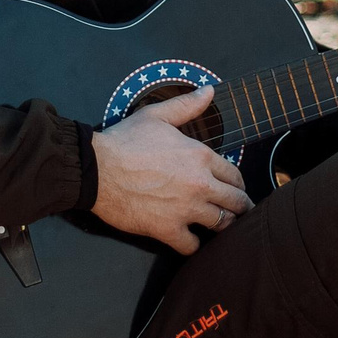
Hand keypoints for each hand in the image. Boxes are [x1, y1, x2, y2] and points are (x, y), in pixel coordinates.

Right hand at [89, 86, 251, 254]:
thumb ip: (187, 105)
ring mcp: (185, 209)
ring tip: (219, 225)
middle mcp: (200, 184)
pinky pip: (192, 246)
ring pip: (222, 224)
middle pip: (236, 202)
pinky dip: (193, 245)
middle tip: (238, 211)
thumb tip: (209, 91)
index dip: (237, 183)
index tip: (234, 188)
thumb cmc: (125, 141)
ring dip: (223, 225)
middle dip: (240, 206)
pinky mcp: (167, 229)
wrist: (97, 168)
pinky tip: (190, 239)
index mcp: (201, 156)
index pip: (235, 175)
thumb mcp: (157, 115)